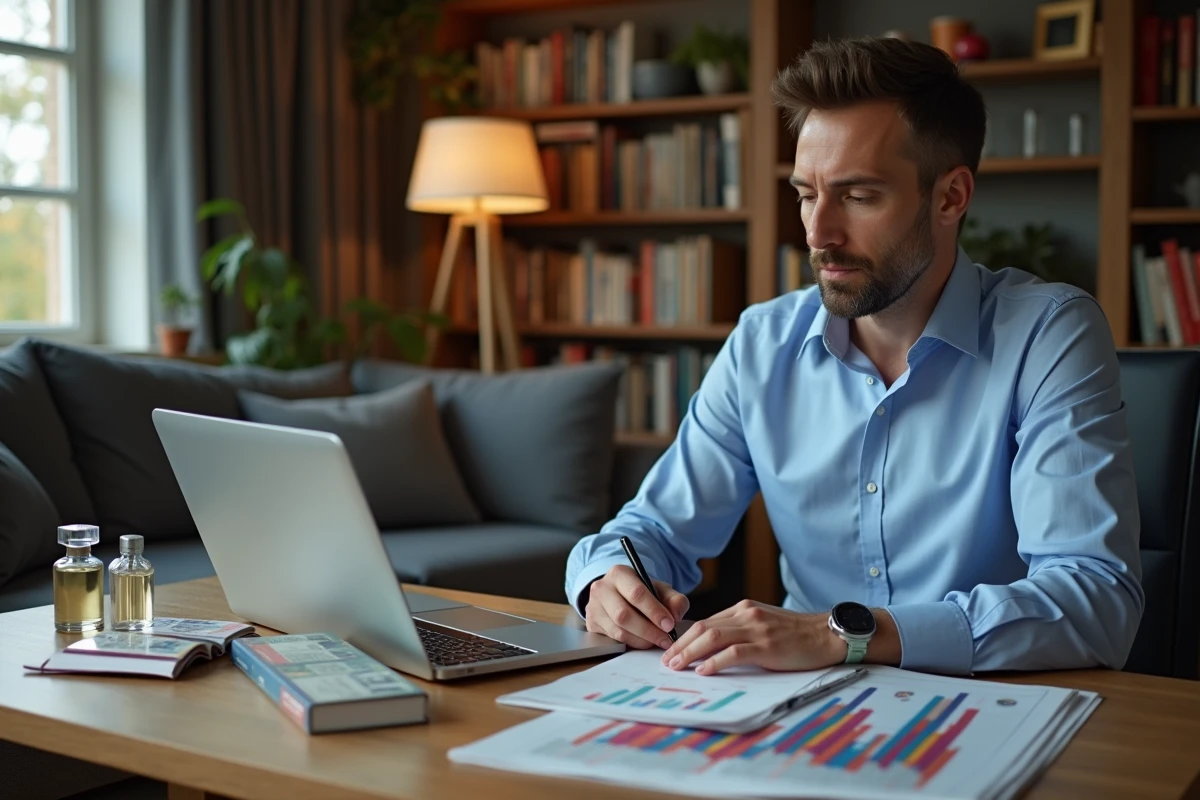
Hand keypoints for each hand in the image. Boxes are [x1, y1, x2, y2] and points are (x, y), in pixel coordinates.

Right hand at [584, 565, 688, 649]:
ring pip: (618, 630)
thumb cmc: (641, 591)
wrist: (618, 593)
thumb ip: (674, 599)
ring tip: (658, 641)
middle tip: (666, 638)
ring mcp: (593, 607)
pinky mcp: (591, 624)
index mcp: (619, 573)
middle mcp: (601, 588)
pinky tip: (644, 642)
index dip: (654, 611)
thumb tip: (676, 616)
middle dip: (648, 630)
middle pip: (624, 615)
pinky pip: (613, 639)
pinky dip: (632, 643)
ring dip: (642, 640)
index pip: (636, 593)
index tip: (669, 624)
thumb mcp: (660, 589)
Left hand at [660, 600, 843, 674]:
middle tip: (667, 661)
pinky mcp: (767, 646)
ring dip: (691, 653)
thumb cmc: (795, 634)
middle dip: (681, 645)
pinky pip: (734, 652)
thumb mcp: (762, 623)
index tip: (671, 649)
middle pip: (704, 628)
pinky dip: (715, 661)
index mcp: (743, 609)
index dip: (684, 636)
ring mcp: (757, 629)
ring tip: (677, 666)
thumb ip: (739, 629)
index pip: (705, 621)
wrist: (826, 635)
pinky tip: (703, 670)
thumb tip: (711, 643)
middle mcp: (747, 615)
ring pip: (714, 637)